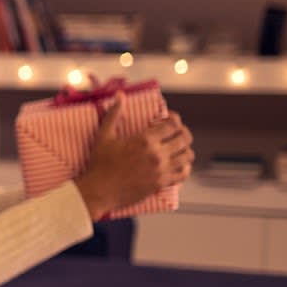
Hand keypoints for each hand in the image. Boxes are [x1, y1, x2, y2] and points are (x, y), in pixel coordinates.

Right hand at [74, 100, 194, 219]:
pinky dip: (184, 167)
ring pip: (187, 155)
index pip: (173, 124)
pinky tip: (177, 164)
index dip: (174, 118)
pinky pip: (184, 173)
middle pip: (184, 138)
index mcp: (144, 140)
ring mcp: (161, 170)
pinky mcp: (161, 183)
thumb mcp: (104, 136)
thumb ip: (114, 114)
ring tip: (176, 148)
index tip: (168, 119)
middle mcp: (157, 154)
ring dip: (184, 149)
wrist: (98, 192)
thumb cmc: (99, 164)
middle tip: (174, 132)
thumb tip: (120, 95)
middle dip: (182, 132)